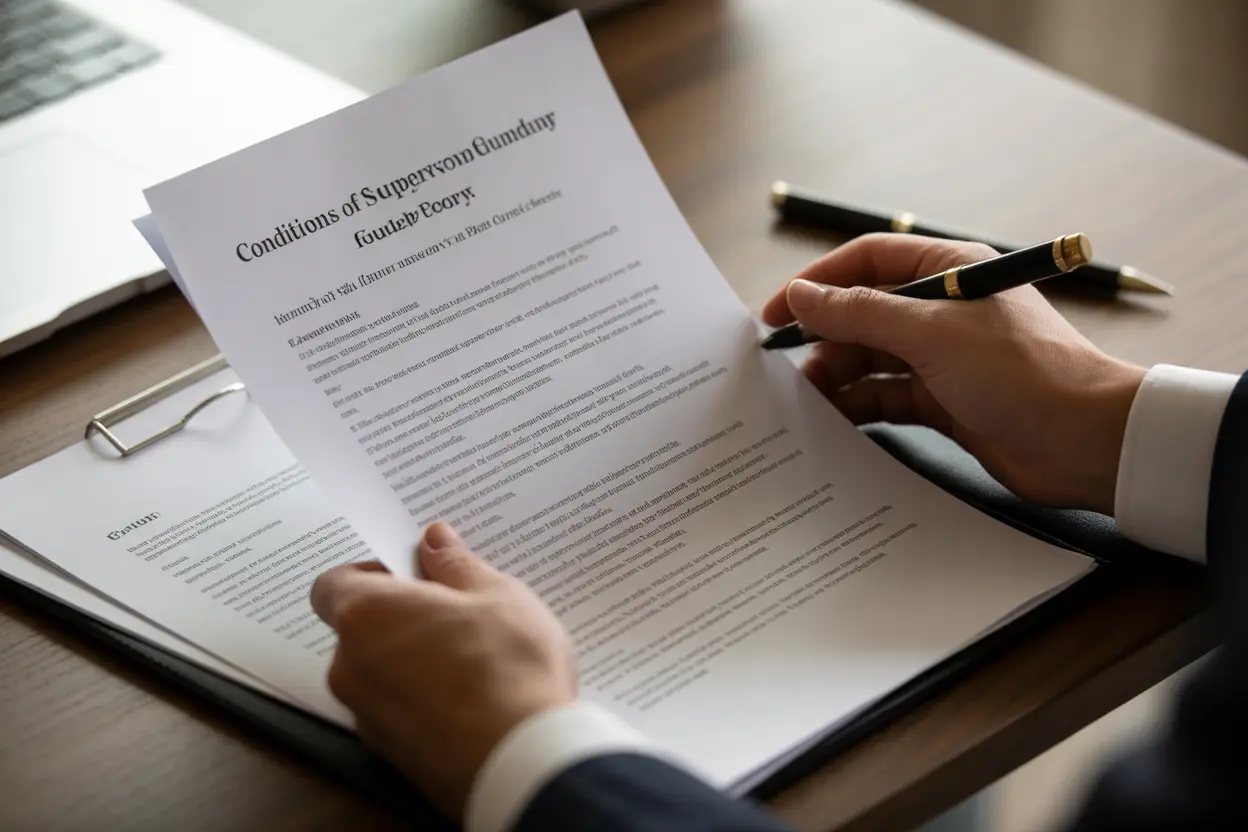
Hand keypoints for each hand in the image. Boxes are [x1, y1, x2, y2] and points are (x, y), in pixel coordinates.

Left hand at [309, 523, 576, 817]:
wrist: (521, 761)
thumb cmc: (506, 667)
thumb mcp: (495, 595)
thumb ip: (456, 566)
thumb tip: (434, 542)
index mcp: (365, 617)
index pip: (334, 584)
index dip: (373, 574)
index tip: (417, 573)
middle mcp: (351, 669)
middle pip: (361, 630)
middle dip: (404, 617)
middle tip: (460, 611)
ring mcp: (369, 718)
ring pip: (383, 673)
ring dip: (417, 660)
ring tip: (479, 657)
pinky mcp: (394, 755)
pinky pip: (402, 711)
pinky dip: (428, 699)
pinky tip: (478, 696)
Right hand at [762, 233, 1146, 514]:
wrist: (1085, 442)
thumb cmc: (1021, 372)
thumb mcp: (931, 334)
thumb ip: (860, 313)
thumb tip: (802, 296)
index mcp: (948, 271)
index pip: (867, 261)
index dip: (817, 283)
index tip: (774, 311)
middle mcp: (943, 310)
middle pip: (864, 314)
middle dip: (824, 338)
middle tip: (784, 367)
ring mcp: (944, 357)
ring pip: (871, 359)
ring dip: (838, 376)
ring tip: (808, 399)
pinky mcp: (945, 401)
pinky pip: (887, 397)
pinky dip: (860, 406)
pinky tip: (835, 420)